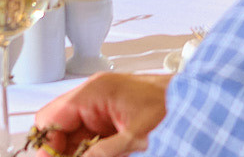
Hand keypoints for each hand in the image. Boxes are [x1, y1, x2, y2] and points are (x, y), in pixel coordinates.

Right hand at [30, 72, 170, 156]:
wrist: (197, 99)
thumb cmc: (171, 107)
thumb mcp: (133, 138)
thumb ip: (100, 153)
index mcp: (94, 93)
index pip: (50, 118)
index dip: (46, 145)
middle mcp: (93, 96)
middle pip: (59, 128)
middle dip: (60, 151)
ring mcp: (102, 106)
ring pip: (73, 136)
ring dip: (75, 152)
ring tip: (94, 155)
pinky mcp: (112, 116)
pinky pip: (89, 137)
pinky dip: (89, 151)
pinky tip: (98, 154)